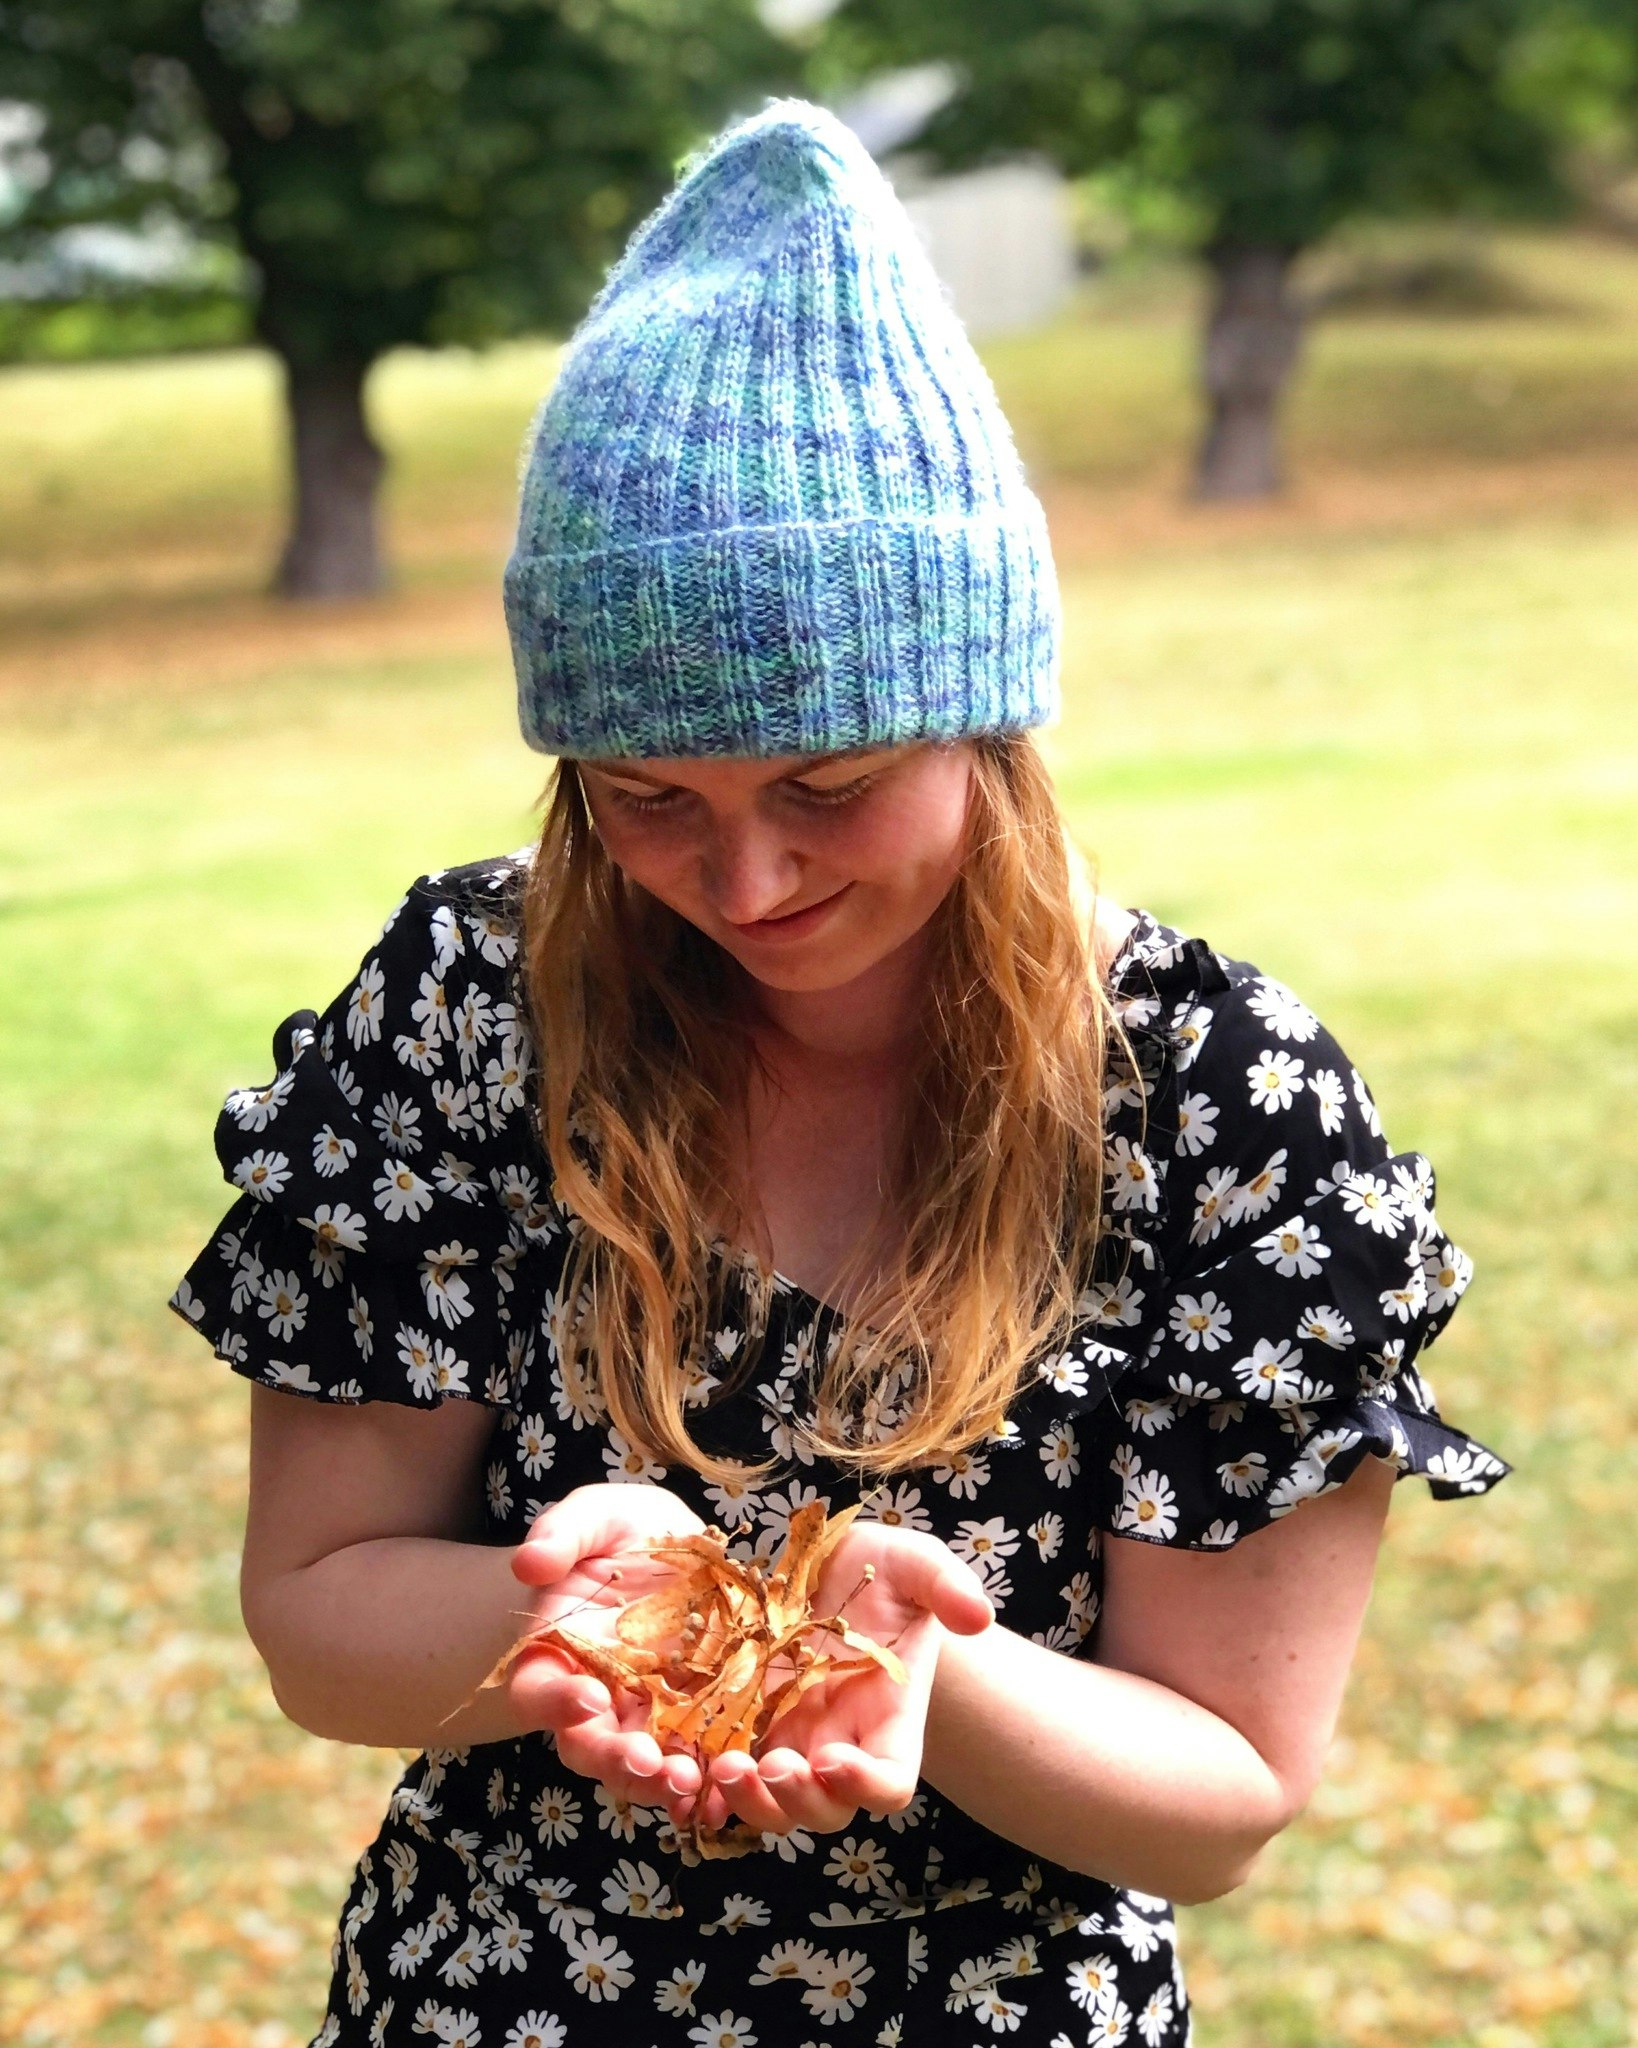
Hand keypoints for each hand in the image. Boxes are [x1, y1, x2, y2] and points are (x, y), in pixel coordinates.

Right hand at [506, 1483, 709, 1811]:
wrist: (679, 1549)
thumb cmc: (623, 1531)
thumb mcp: (597, 1516)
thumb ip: (563, 1533)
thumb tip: (529, 1562)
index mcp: (557, 1652)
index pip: (537, 1690)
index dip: (555, 1702)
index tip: (590, 1697)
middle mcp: (596, 1695)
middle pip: (588, 1746)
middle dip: (613, 1760)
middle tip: (645, 1762)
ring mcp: (648, 1713)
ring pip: (642, 1764)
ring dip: (661, 1781)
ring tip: (690, 1782)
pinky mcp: (697, 1718)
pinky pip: (697, 1758)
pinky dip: (708, 1779)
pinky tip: (726, 1790)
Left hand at [672, 1520, 993, 1839]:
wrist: (827, 1573)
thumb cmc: (882, 1575)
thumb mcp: (914, 1565)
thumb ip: (946, 1584)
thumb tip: (978, 1614)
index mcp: (887, 1721)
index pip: (890, 1783)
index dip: (866, 1784)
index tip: (834, 1756)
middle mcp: (836, 1745)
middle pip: (824, 1809)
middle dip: (795, 1800)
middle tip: (766, 1765)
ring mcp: (784, 1742)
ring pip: (768, 1806)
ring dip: (744, 1800)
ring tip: (718, 1764)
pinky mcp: (736, 1728)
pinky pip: (717, 1777)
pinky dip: (698, 1783)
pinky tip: (675, 1765)